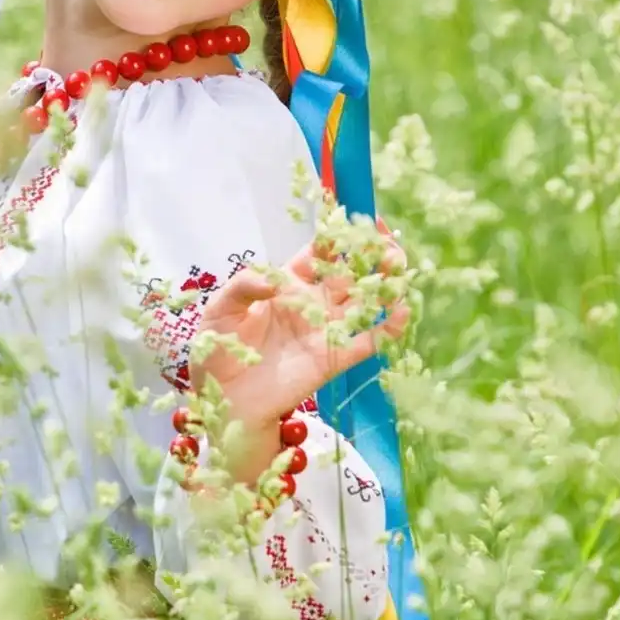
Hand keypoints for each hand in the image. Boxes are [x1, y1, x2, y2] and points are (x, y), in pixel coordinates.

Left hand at [188, 221, 410, 484]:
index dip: (338, 236)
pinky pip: (368, 340)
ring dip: (386, 284)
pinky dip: (388, 327)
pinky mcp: (335, 358)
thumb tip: (274, 279)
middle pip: (350, 273)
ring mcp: (327, 330)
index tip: (356, 220)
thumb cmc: (218, 350)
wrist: (223, 399)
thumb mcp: (219, 311)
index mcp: (287, 284)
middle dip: (372, 254)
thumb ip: (243, 287)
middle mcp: (313, 303)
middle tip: (389, 244)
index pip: (319, 254)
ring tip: (398, 269)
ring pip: (365, 302)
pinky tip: (401, 310)